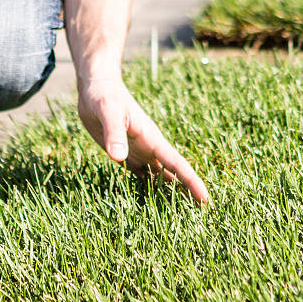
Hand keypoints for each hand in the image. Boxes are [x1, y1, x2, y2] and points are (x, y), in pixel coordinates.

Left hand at [76, 77, 210, 205]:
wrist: (96, 87)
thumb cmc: (104, 96)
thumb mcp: (108, 112)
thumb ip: (114, 133)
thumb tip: (119, 159)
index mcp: (152, 139)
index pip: (177, 164)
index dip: (192, 182)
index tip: (206, 200)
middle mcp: (149, 147)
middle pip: (173, 174)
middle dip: (187, 191)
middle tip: (201, 214)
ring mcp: (138, 151)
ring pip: (159, 176)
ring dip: (169, 191)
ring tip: (181, 213)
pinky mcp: (125, 153)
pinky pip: (141, 174)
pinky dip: (149, 187)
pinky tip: (151, 200)